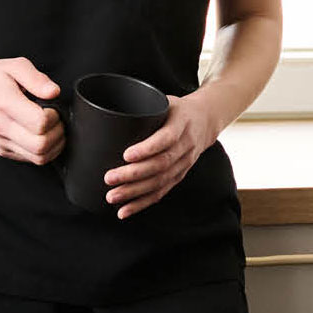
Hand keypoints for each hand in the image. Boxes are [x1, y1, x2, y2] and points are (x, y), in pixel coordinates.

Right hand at [0, 57, 65, 164]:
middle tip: (55, 120)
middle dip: (57, 133)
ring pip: (39, 157)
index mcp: (5, 104)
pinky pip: (30, 159)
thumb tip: (53, 92)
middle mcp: (1, 126)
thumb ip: (36, 78)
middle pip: (41, 145)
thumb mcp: (13, 66)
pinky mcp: (1, 150)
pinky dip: (43, 151)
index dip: (54, 116)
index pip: (40, 123)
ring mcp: (1, 141)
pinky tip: (41, 136)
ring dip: (53, 145)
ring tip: (51, 129)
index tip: (51, 107)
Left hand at [104, 92, 222, 218]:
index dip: (147, 148)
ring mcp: (184, 163)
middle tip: (109, 179)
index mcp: (181, 124)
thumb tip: (105, 112)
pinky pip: (161, 192)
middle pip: (160, 164)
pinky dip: (142, 203)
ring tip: (112, 197)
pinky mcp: (179, 175)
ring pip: (160, 181)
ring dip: (135, 192)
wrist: (207, 119)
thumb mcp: (165, 101)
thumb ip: (142, 108)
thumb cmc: (177, 109)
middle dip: (133, 174)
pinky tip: (125, 211)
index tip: (126, 154)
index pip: (166, 138)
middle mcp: (185, 146)